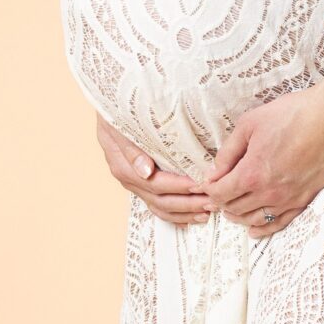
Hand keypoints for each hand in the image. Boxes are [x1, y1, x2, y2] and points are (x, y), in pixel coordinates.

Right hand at [94, 115, 213, 226]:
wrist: (111, 106)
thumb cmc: (117, 109)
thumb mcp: (118, 123)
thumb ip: (131, 148)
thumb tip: (146, 172)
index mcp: (123, 165)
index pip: (155, 183)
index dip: (179, 187)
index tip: (201, 184)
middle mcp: (129, 178)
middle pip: (160, 200)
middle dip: (188, 203)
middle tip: (213, 201)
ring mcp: (136, 183)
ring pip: (161, 207)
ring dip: (186, 212)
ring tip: (209, 211)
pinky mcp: (142, 184)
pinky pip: (159, 206)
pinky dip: (177, 215)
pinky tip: (194, 217)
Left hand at [203, 80, 323, 237]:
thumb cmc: (293, 115)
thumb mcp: (250, 124)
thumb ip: (228, 152)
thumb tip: (213, 172)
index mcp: (251, 173)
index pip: (220, 193)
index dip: (209, 190)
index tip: (207, 184)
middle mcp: (268, 192)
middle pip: (234, 208)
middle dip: (222, 202)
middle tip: (218, 194)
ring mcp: (287, 199)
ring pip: (253, 220)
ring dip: (238, 216)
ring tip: (232, 209)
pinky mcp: (303, 200)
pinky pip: (278, 223)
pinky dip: (262, 229)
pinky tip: (254, 230)